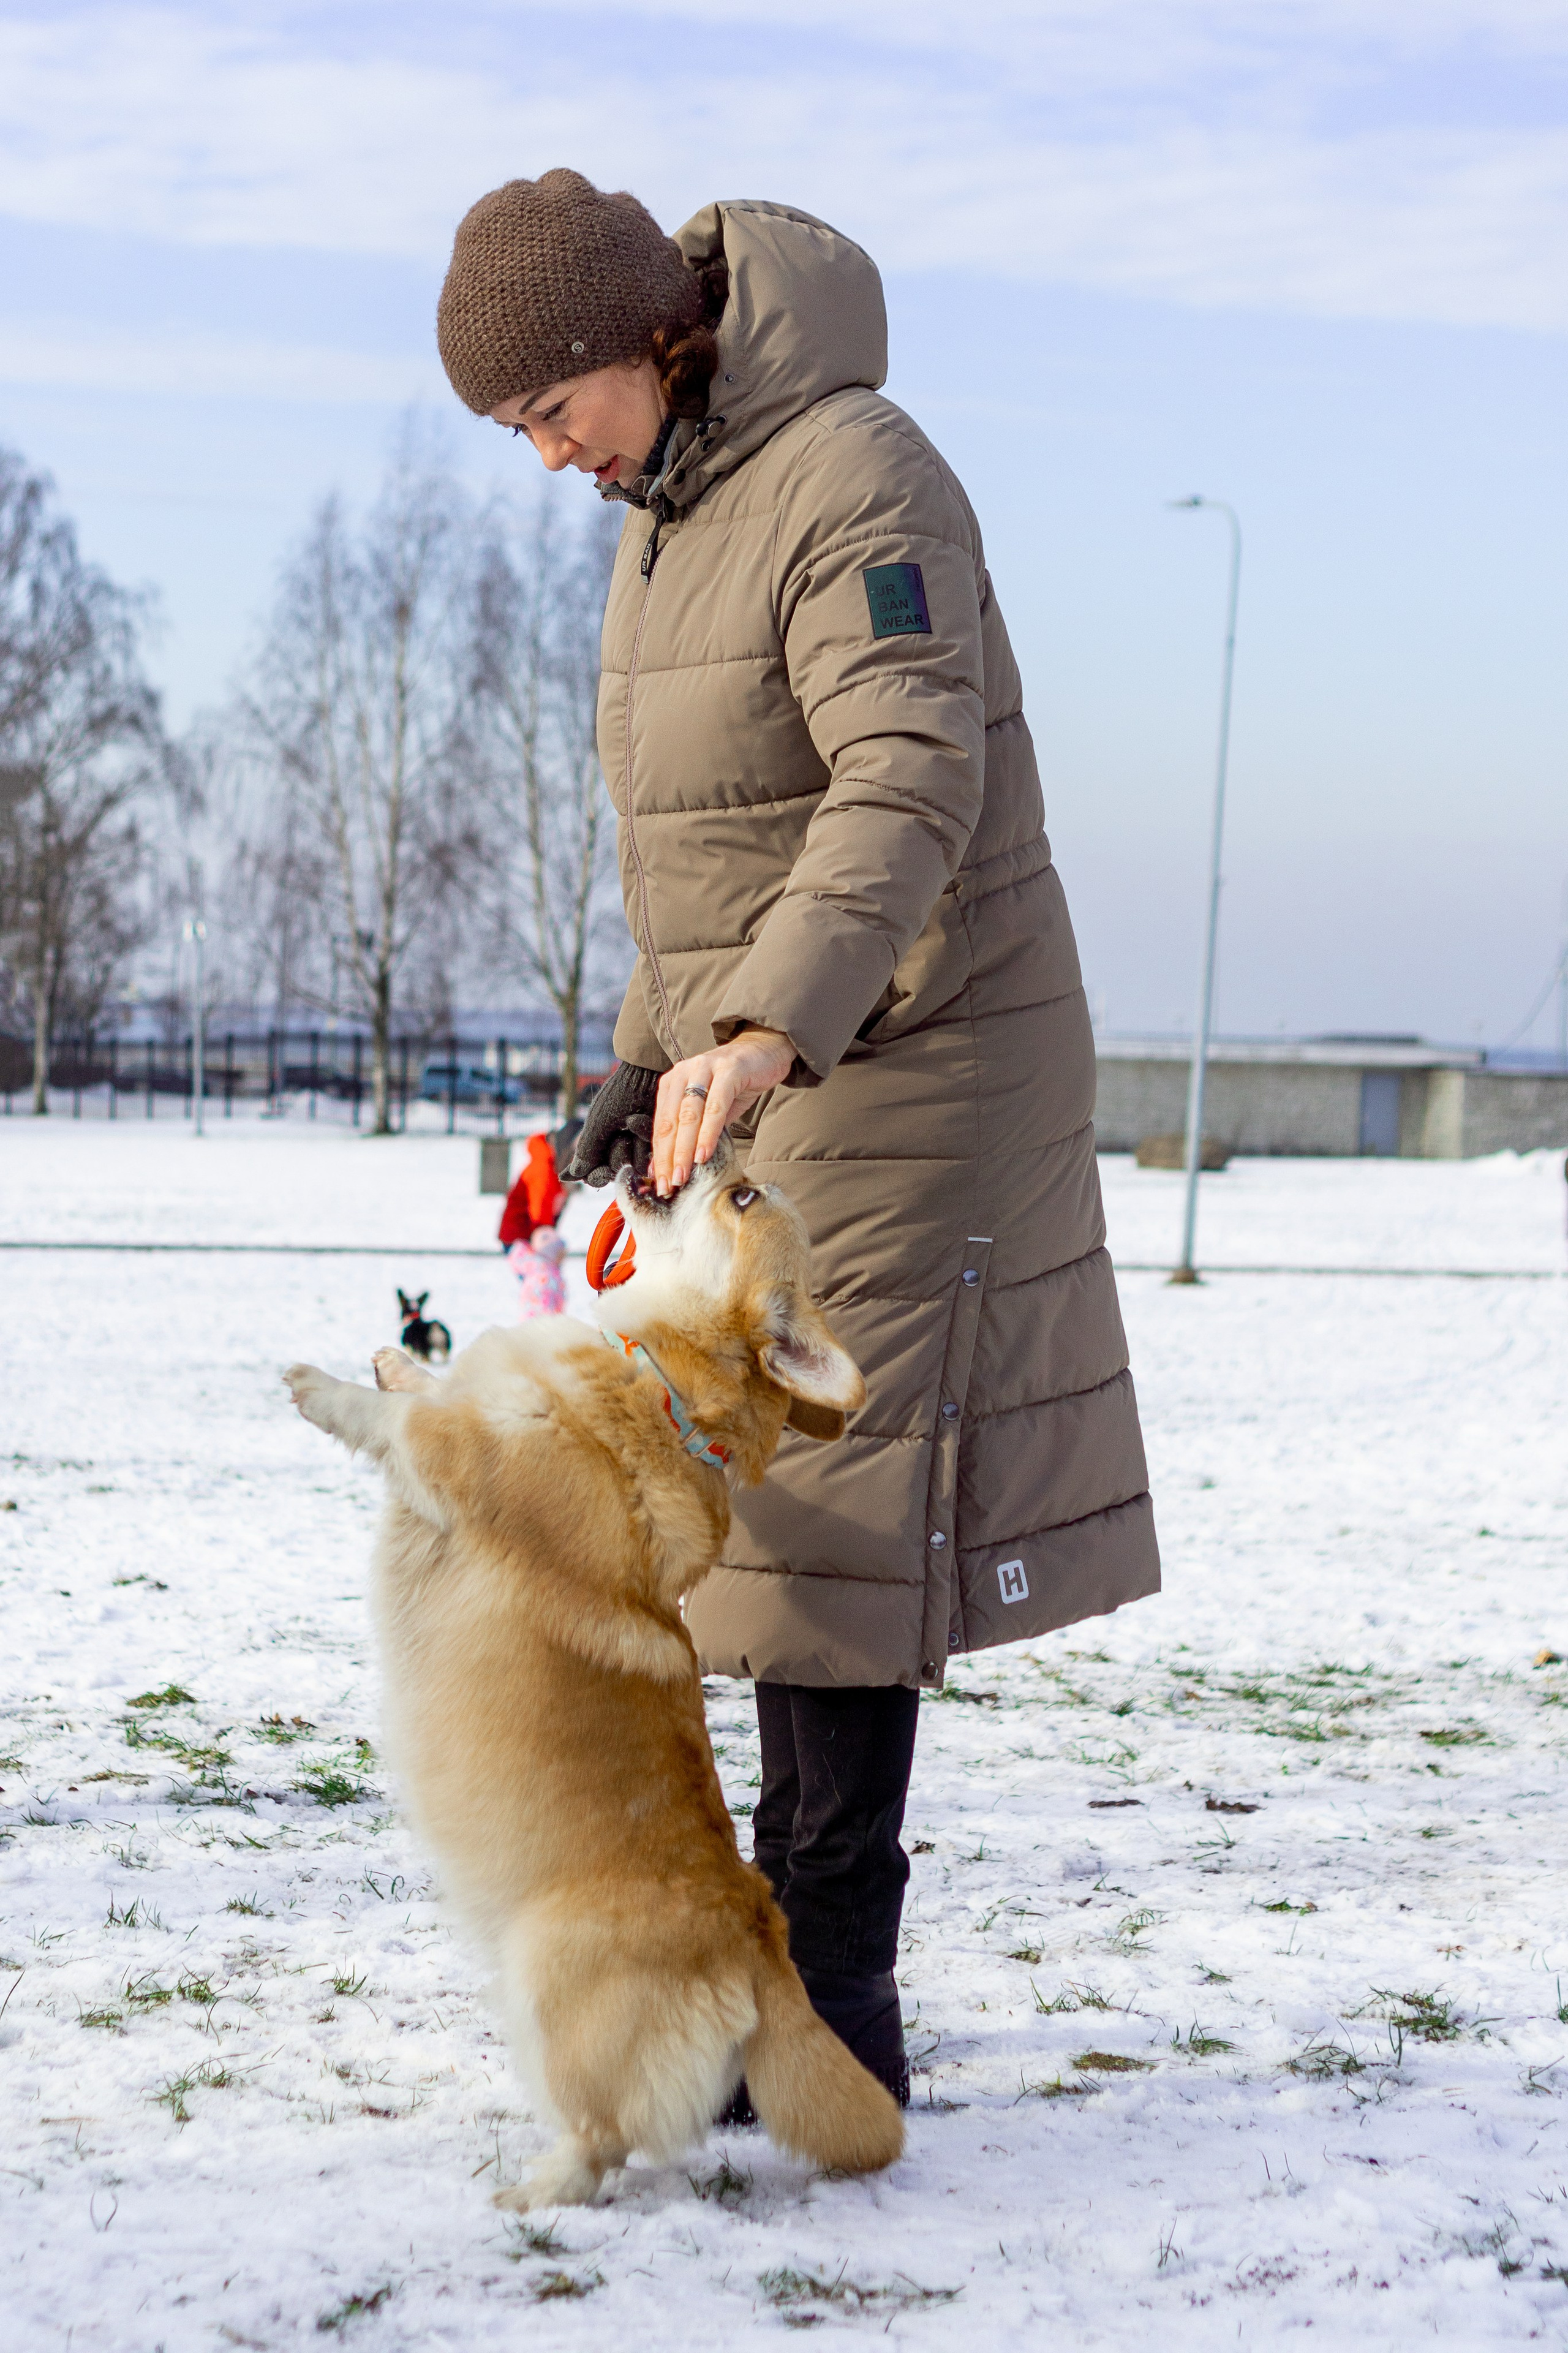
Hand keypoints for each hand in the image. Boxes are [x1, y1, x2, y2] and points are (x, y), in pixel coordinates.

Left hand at [652, 1027, 794, 1194]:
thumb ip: (693, 1134)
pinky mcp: (728, 1071)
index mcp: (672, 1083)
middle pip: (671, 1122)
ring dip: (684, 1149)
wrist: (764, 1051)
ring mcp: (705, 1069)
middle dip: (668, 1158)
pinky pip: (715, 1106)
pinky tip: (704, 1153)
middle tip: (668, 1186)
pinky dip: (708, 1132)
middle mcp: (683, 1073)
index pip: (661, 1126)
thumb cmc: (735, 1084)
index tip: (660, 1184)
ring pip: (689, 1115)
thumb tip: (676, 1168)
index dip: (659, 1157)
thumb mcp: (709, 1111)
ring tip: (683, 1176)